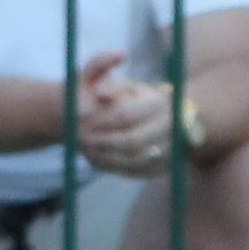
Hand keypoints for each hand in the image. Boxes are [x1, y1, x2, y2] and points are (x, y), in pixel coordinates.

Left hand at [77, 64, 176, 180]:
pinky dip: (111, 166)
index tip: (80, 121)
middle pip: (130, 141)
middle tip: (80, 140)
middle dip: (102, 141)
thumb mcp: (121, 83)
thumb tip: (98, 93)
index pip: (124, 114)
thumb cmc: (130, 98)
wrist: (158, 119)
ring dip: (104, 156)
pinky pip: (132, 171)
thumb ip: (109, 78)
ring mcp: (167, 150)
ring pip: (131, 160)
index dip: (99, 119)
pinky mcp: (159, 168)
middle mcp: (168, 127)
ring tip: (84, 148)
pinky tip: (94, 157)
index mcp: (159, 102)